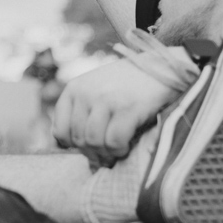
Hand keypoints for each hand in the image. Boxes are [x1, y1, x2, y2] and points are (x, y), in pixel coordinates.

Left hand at [53, 58, 178, 165]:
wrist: (162, 66)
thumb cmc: (128, 84)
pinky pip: (115, 141)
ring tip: (117, 152)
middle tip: (107, 156)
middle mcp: (86, 93)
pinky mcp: (129, 108)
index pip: (60, 131)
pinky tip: (127, 147)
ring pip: (94, 142)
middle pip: (78, 139)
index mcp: (74, 88)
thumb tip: (63, 146)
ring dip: (106, 154)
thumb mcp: (96, 90)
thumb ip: (80, 112)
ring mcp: (107, 99)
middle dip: (93, 153)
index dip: (74, 147)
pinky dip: (120, 150)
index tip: (89, 149)